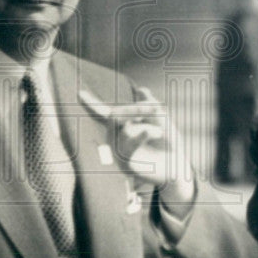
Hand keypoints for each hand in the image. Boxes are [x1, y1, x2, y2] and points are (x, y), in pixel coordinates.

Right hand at [79, 86, 196, 208]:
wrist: (177, 166)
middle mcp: (114, 138)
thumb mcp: (161, 120)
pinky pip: (128, 147)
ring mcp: (118, 152)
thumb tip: (142, 90)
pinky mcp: (125, 165)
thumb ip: (151, 106)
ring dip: (149, 128)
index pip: (103, 113)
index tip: (79, 93)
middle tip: (157, 109)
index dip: (91, 104)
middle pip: (115, 115)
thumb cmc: (167, 142)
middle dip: (136, 109)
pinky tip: (148, 131)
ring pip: (126, 130)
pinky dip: (139, 137)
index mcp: (120, 126)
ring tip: (162, 133)